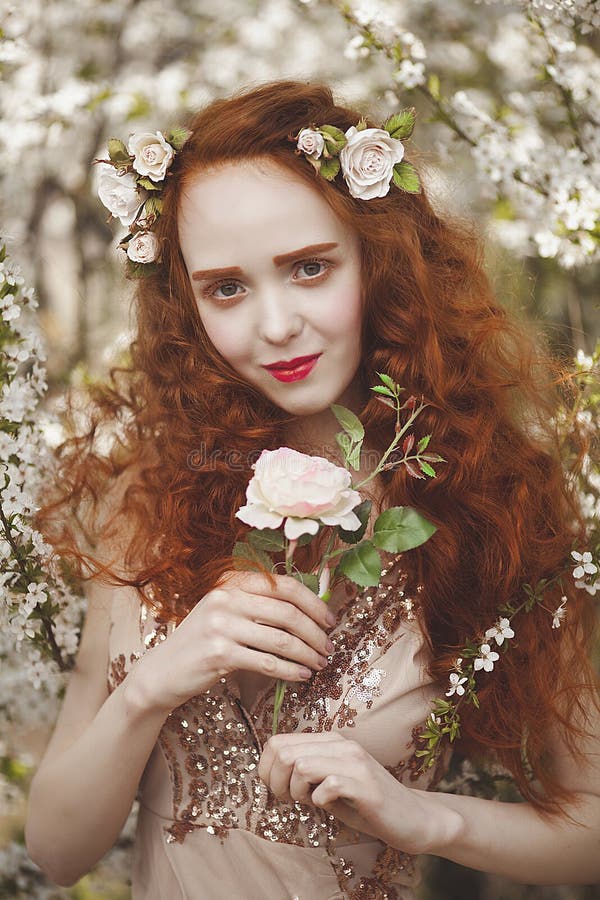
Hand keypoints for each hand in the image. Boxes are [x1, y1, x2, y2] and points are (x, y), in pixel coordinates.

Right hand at [129, 570, 335, 713]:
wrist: (161, 672)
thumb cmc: (202, 643)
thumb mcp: (226, 614)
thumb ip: (259, 607)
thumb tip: (310, 611)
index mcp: (231, 584)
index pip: (284, 586)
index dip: (313, 603)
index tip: (330, 620)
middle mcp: (226, 600)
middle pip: (287, 613)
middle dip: (315, 632)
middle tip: (329, 648)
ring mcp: (221, 626)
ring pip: (281, 639)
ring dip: (307, 654)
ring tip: (319, 664)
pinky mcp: (219, 654)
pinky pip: (266, 662)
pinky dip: (290, 670)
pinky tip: (302, 676)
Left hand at [258, 732, 461, 854]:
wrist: (413, 818)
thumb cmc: (365, 804)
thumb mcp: (328, 785)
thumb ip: (303, 774)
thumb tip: (269, 773)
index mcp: (330, 741)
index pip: (277, 742)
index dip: (267, 770)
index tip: (280, 790)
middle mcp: (342, 745)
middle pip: (284, 753)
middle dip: (276, 782)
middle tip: (291, 800)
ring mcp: (356, 762)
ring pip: (301, 765)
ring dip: (296, 791)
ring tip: (308, 801)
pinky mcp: (366, 785)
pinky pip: (328, 786)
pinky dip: (319, 800)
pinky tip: (328, 805)